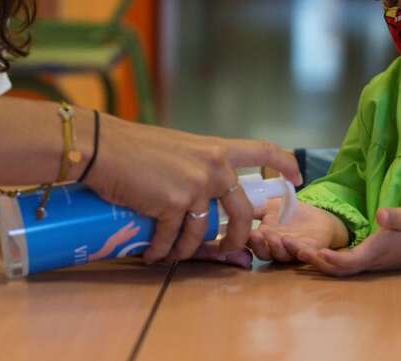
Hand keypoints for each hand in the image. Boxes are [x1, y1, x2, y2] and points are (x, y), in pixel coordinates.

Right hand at [81, 114, 301, 263]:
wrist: (104, 148)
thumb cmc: (132, 147)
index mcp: (215, 149)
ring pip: (202, 231)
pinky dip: (162, 250)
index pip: (261, 150)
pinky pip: (174, 239)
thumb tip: (202, 198)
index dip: (283, 164)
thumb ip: (195, 168)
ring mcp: (196, 186)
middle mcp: (212, 166)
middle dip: (238, 236)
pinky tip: (151, 254)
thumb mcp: (177, 150)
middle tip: (231, 248)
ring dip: (186, 249)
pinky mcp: (175, 204)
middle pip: (242, 211)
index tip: (297, 178)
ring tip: (169, 253)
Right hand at [248, 200, 348, 262]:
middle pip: (265, 254)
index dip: (248, 241)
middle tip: (258, 235)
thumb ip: (255, 209)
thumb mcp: (270, 208)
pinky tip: (302, 250)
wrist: (318, 219)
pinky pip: (306, 255)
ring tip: (278, 238)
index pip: (252, 244)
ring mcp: (292, 252)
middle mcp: (276, 250)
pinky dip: (304, 254)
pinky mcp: (311, 251)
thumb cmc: (290, 214)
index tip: (246, 232)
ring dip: (279, 248)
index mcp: (264, 240)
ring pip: (283, 256)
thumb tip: (236, 206)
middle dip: (261, 245)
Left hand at [294, 208, 400, 276]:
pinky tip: (306, 249)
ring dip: (314, 260)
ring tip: (293, 249)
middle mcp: (364, 261)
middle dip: (315, 261)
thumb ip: (394, 217)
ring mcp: (361, 261)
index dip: (334, 258)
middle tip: (294, 249)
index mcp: (373, 253)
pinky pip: (337, 263)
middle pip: (336, 268)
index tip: (318, 251)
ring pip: (334, 267)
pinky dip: (321, 258)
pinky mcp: (359, 258)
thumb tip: (381, 214)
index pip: (351, 261)